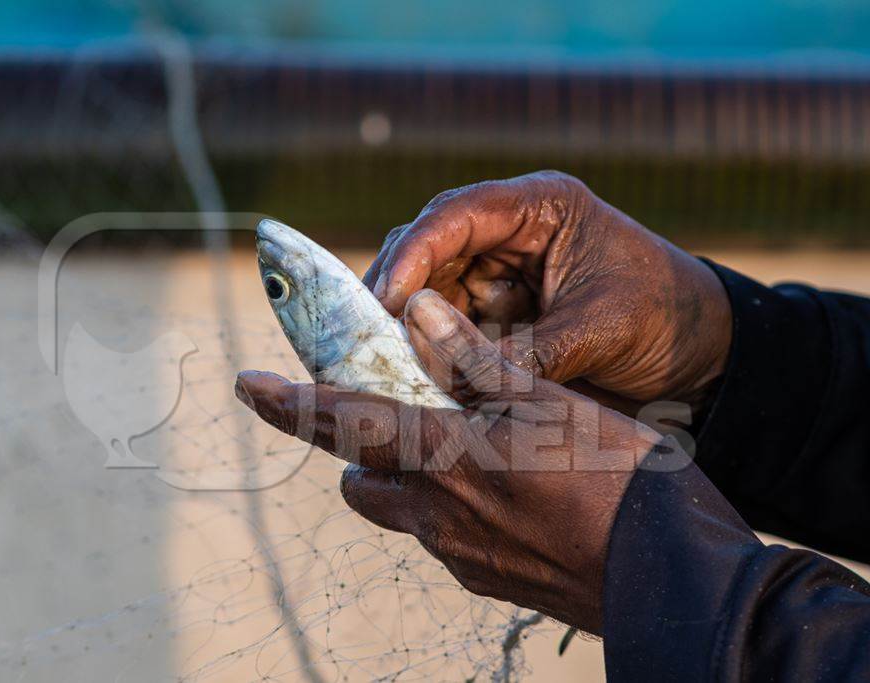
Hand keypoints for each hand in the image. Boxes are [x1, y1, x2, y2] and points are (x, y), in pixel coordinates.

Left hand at [235, 291, 663, 633]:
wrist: (673, 581)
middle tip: (395, 416)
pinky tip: (510, 494)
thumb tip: (419, 310)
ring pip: (405, 510)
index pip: (344, 422)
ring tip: (467, 449)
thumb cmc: (619, 477)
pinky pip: (447, 539)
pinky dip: (453, 508)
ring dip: (409, 478)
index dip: (289, 403)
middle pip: (364, 478)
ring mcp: (461, 556)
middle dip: (359, 448)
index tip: (245, 385)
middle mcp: (437, 514)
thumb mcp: (550, 402)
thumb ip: (476, 359)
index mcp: (445, 457)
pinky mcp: (490, 581)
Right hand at [364, 171, 731, 411]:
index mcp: (541, 206)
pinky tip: (418, 372)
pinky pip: (449, 321)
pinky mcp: (497, 305)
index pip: (457, 214)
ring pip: (430, 288)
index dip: (414, 251)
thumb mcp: (595, 331)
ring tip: (388, 363)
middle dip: (399, 292)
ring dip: (410, 324)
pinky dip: (433, 346)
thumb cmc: (662, 318)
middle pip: (429, 248)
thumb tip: (450, 383)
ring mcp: (500, 267)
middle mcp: (510, 229)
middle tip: (369, 338)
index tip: (389, 298)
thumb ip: (524, 355)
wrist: (699, 351)